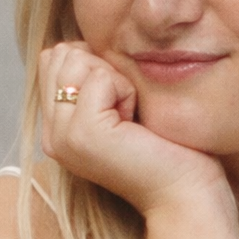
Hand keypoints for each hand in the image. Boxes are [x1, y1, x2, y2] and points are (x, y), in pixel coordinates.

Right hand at [39, 43, 231, 217]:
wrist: (185, 194)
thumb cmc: (168, 149)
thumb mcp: (123, 106)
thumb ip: (95, 79)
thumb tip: (78, 44)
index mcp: (57, 128)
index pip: (53, 58)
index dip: (95, 64)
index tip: (123, 104)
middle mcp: (52, 134)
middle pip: (61, 54)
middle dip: (104, 69)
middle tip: (129, 112)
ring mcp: (63, 136)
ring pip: (76, 60)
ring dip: (116, 79)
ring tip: (132, 118)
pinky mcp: (83, 134)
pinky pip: (99, 77)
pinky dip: (126, 90)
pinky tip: (136, 123)